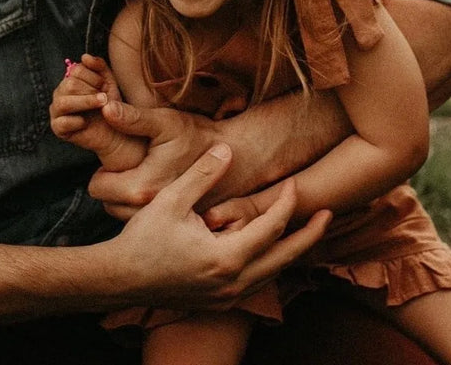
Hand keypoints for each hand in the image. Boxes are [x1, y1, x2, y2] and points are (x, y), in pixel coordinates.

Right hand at [50, 55, 110, 143]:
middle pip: (70, 84)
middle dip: (91, 92)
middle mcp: (61, 92)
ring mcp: (57, 110)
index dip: (95, 78)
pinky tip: (86, 123)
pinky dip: (77, 122)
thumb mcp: (108, 81)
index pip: (76, 70)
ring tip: (101, 106)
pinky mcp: (58, 128)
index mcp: (71, 78)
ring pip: (63, 101)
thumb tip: (85, 57)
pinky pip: (62, 122)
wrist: (117, 132)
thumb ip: (98, 66)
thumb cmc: (112, 105)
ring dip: (86, 103)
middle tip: (104, 99)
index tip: (105, 87)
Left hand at [87, 101, 219, 219]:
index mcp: (140, 188)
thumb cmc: (198, 137)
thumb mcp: (164, 122)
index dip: (103, 170)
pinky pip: (141, 219)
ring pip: (122, 213)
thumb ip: (132, 118)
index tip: (118, 158)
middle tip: (131, 165)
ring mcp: (161, 222)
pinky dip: (143, 207)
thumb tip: (105, 107)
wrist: (235, 157)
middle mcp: (147, 212)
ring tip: (143, 175)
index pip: (96, 188)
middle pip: (106, 203)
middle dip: (113, 185)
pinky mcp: (173, 226)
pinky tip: (156, 188)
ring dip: (126, 197)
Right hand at [111, 144, 331, 309]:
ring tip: (305, 231)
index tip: (296, 184)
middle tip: (329, 213)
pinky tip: (268, 249)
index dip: (286, 204)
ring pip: (272, 273)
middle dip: (309, 235)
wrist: (120, 278)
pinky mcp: (218, 301)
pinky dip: (269, 263)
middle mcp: (233, 283)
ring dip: (290, 251)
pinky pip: (256, 282)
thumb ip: (203, 174)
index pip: (270, 229)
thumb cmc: (143, 238)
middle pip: (284, 257)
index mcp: (226, 258)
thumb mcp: (172, 199)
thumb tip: (228, 149)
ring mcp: (227, 297)